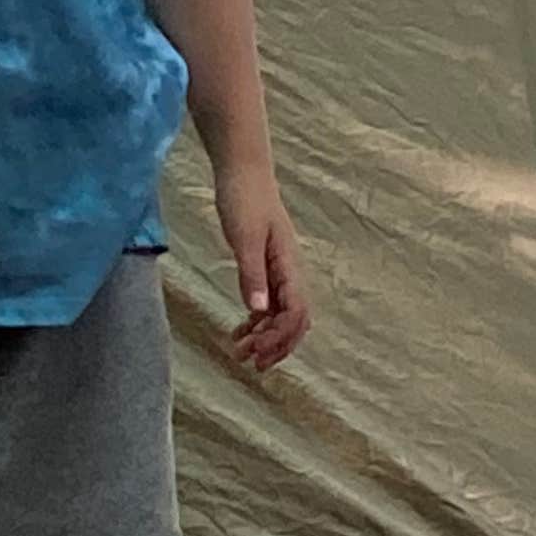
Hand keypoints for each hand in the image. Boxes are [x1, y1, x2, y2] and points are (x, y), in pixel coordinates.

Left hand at [213, 161, 309, 372]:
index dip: (278, 338)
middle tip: (248, 363)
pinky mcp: (267, 266)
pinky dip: (259, 321)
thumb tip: (259, 310)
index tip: (253, 352)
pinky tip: (241, 329)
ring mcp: (280, 270)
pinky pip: (271, 303)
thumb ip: (252, 274)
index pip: (295, 313)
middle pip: (295, 321)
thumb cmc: (244, 200)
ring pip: (283, 315)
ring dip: (266, 337)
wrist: (243, 172)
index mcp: (289, 266)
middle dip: (276, 346)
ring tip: (241, 352)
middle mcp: (289, 272)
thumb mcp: (244, 238)